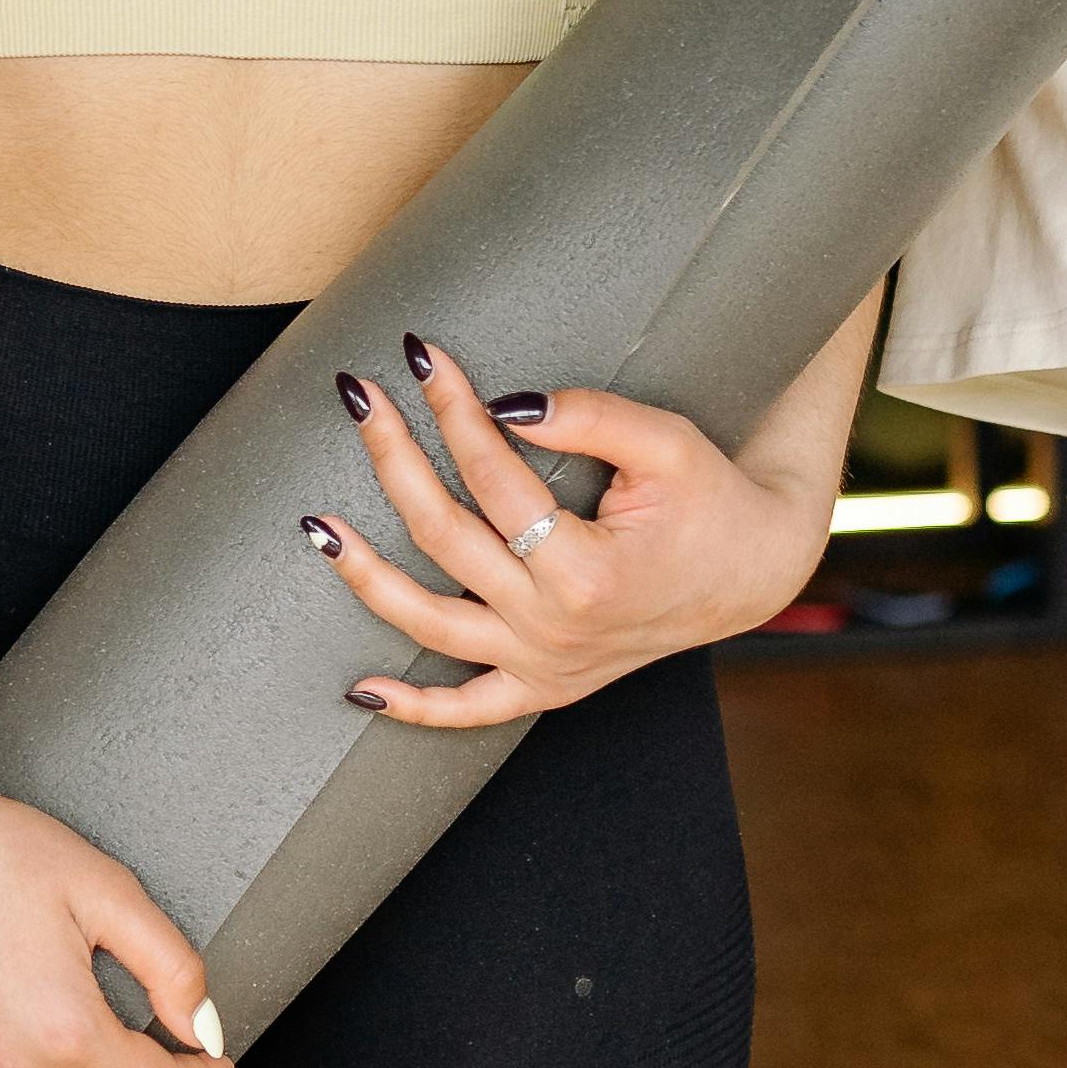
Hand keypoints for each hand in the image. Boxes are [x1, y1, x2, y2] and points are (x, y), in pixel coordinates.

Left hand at [309, 338, 831, 727]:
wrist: (750, 573)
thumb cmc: (711, 502)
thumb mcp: (668, 446)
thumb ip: (590, 418)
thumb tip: (506, 404)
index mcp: (587, 571)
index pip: (494, 478)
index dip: (454, 411)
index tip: (425, 357)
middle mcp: (554, 628)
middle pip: (446, 536)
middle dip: (393, 457)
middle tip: (359, 396)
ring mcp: (544, 665)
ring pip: (431, 624)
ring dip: (366, 577)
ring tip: (316, 526)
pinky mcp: (545, 687)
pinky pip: (468, 710)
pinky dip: (414, 708)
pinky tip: (361, 688)